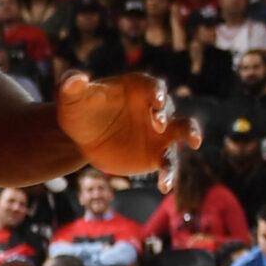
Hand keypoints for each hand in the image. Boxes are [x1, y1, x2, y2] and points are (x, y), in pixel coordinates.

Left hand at [57, 71, 201, 186]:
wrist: (83, 138)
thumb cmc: (79, 110)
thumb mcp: (71, 98)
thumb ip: (72, 85)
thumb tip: (76, 78)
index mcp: (139, 89)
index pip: (154, 87)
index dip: (157, 93)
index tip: (156, 102)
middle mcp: (155, 109)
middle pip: (169, 108)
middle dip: (166, 115)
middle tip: (158, 124)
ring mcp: (160, 132)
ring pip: (183, 131)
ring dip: (191, 134)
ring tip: (194, 142)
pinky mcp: (158, 154)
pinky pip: (169, 164)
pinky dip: (169, 174)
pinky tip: (164, 187)